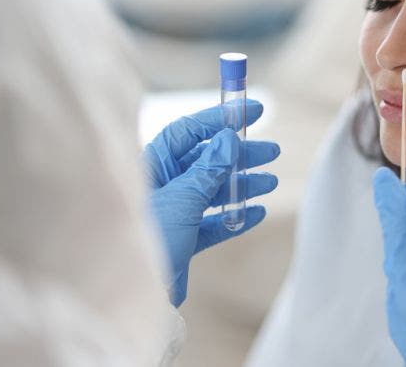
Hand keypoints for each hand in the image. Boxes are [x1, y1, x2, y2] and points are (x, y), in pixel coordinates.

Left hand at [145, 100, 279, 306]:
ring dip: (242, 185)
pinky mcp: (182, 240)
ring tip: (270, 182)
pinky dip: (235, 216)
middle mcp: (162, 185)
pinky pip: (214, 222)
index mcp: (152, 166)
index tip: (250, 112)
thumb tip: (229, 139)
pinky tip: (256, 212)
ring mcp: (173, 213)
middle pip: (207, 160)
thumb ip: (209, 168)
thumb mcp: (183, 197)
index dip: (220, 118)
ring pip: (213, 191)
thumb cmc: (147, 237)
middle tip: (271, 152)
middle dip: (240, 155)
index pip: (189, 131)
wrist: (134, 293)